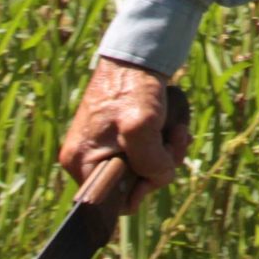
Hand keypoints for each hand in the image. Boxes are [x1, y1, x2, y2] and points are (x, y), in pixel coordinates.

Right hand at [58, 56, 190, 214]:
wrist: (137, 55)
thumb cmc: (133, 88)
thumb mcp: (142, 127)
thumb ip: (149, 162)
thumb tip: (157, 178)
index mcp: (82, 162)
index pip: (111, 203)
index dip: (140, 191)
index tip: (159, 169)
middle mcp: (87, 159)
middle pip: (131, 185)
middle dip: (159, 167)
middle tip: (175, 141)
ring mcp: (103, 147)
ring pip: (142, 169)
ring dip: (165, 154)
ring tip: (176, 130)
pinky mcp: (118, 136)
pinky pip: (144, 154)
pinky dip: (162, 145)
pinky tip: (175, 130)